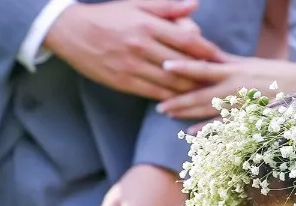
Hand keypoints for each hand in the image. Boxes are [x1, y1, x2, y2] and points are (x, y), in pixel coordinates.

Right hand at [44, 0, 224, 101]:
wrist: (72, 32)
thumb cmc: (109, 17)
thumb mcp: (136, 5)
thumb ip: (166, 7)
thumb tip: (194, 5)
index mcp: (148, 24)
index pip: (186, 40)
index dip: (207, 51)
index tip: (223, 59)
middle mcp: (142, 46)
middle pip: (182, 65)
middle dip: (204, 75)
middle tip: (222, 84)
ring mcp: (133, 66)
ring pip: (170, 82)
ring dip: (191, 91)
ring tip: (208, 97)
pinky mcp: (124, 82)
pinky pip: (154, 94)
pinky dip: (171, 100)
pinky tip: (183, 104)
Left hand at [157, 56, 295, 118]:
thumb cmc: (274, 74)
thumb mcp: (248, 64)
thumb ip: (226, 61)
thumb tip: (204, 53)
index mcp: (234, 69)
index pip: (203, 66)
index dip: (183, 66)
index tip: (164, 65)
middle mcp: (234, 86)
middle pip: (199, 92)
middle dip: (177, 97)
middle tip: (158, 103)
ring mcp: (240, 104)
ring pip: (207, 109)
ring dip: (186, 112)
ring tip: (168, 114)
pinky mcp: (247, 119)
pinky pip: (223, 126)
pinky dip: (207, 130)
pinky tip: (191, 133)